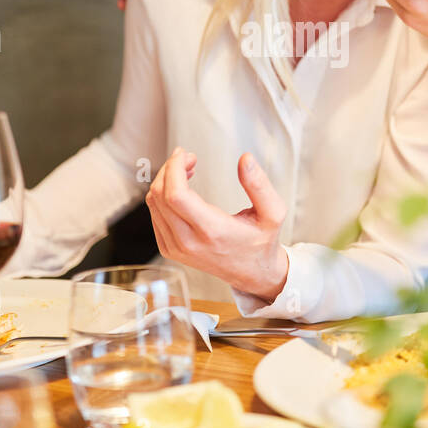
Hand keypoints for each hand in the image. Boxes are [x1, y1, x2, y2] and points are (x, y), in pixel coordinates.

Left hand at [145, 148, 289, 301]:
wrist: (253, 273)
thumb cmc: (262, 242)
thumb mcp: (273, 213)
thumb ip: (259, 185)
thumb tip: (245, 159)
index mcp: (212, 231)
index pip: (176, 196)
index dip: (174, 168)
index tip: (186, 154)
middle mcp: (189, 242)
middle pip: (160, 196)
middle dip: (169, 168)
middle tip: (187, 157)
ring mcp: (177, 248)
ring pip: (154, 204)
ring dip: (165, 179)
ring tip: (185, 169)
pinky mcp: (170, 249)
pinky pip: (155, 215)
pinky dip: (162, 195)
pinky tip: (181, 187)